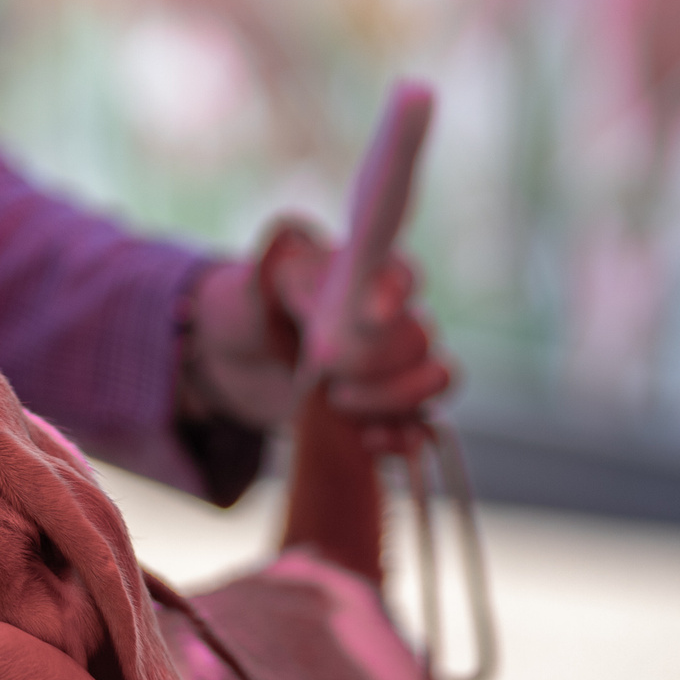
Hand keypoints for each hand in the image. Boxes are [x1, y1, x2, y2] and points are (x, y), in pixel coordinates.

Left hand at [184, 220, 451, 453]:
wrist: (243, 365)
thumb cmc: (250, 312)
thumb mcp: (247, 288)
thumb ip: (264, 269)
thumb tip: (279, 240)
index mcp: (366, 274)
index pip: (402, 274)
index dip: (395, 294)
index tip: (372, 316)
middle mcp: (395, 317)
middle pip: (420, 337)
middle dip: (373, 359)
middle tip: (322, 363)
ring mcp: (398, 366)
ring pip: (437, 378)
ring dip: (394, 397)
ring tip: (337, 399)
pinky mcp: (392, 411)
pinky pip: (424, 427)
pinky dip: (404, 438)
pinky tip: (367, 439)